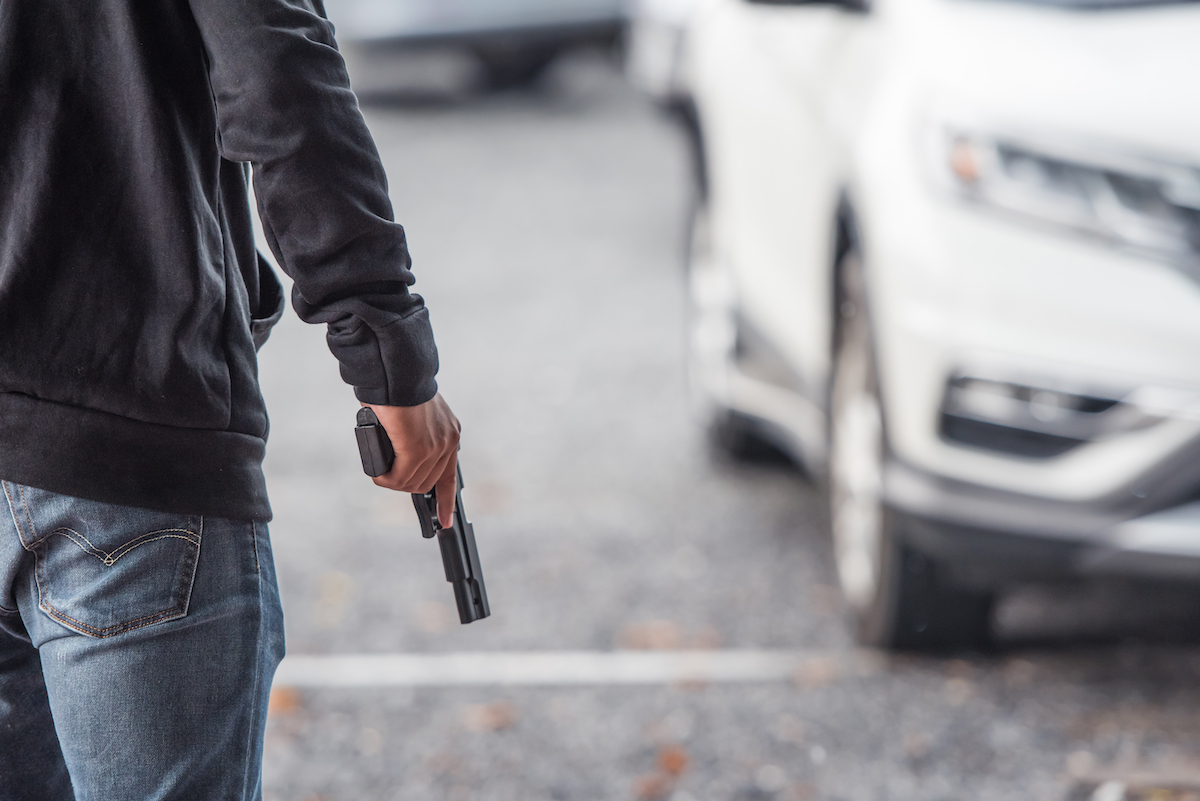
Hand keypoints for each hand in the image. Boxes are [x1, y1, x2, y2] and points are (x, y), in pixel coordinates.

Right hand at [362, 393, 460, 527]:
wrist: (396, 370)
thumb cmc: (396, 388)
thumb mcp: (412, 417)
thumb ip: (412, 437)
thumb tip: (398, 459)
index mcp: (450, 433)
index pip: (450, 476)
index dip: (446, 501)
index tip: (445, 520)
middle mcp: (448, 441)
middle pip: (426, 484)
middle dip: (404, 484)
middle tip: (386, 474)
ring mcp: (435, 446)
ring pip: (411, 483)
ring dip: (392, 481)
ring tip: (380, 468)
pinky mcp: (418, 448)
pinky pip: (399, 477)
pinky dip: (385, 478)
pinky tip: (378, 471)